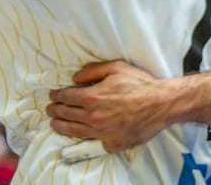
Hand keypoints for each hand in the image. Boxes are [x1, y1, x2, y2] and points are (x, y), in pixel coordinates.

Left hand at [47, 61, 173, 153]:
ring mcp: (103, 133)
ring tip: (54, 124)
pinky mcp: (114, 144)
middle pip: (67, 114)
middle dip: (55, 110)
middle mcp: (94, 117)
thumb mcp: (115, 67)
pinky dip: (87, 137)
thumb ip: (92, 70)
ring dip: (61, 126)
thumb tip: (75, 78)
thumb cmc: (140, 84)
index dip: (57, 96)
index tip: (52, 95)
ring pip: (75, 131)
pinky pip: (96, 142)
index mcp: (93, 97)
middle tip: (49, 109)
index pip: (66, 97)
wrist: (161, 104)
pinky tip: (82, 134)